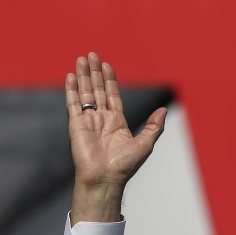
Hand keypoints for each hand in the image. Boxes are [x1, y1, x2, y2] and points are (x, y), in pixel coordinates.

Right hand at [66, 51, 166, 221]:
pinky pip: (73, 103)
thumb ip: (154, 126)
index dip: (110, 79)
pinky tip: (71, 76)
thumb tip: (164, 110)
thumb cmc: (124, 166)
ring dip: (84, 76)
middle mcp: (102, 119)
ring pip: (85, 93)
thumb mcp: (145, 144)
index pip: (112, 95)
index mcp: (117, 122)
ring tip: (82, 59)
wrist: (105, 179)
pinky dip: (72, 89)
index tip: (107, 64)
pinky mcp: (76, 125)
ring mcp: (88, 121)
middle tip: (92, 54)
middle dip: (95, 72)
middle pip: (98, 89)